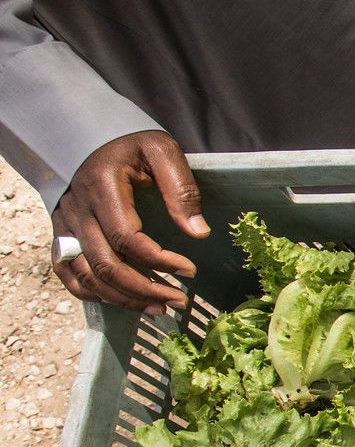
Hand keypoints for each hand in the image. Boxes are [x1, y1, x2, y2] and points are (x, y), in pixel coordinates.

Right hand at [51, 131, 204, 313]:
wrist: (90, 138)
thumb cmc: (131, 145)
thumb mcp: (162, 151)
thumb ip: (181, 189)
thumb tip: (199, 232)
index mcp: (102, 188)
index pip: (126, 238)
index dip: (160, 261)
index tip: (189, 270)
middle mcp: (77, 210)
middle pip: (105, 264)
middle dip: (144, 289)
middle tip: (179, 300)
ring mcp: (65, 226)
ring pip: (87, 275)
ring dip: (123, 299)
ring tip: (160, 308)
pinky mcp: (62, 236)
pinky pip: (69, 274)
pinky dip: (95, 294)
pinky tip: (125, 301)